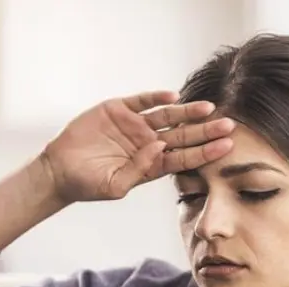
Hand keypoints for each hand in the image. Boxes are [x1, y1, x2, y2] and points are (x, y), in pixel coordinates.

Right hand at [41, 90, 234, 203]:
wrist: (59, 170)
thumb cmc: (88, 184)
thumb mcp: (115, 186)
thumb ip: (139, 170)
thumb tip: (159, 147)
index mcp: (151, 164)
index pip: (184, 157)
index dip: (205, 152)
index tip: (227, 147)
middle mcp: (147, 143)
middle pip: (183, 135)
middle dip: (205, 131)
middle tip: (229, 125)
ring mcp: (134, 125)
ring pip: (167, 116)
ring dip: (188, 112)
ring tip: (208, 108)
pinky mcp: (118, 109)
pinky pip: (142, 101)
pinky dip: (156, 97)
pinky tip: (172, 96)